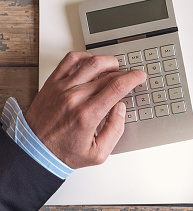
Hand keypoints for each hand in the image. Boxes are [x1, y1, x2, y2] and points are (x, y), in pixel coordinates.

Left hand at [25, 52, 145, 168]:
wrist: (34, 151)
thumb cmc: (63, 152)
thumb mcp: (98, 154)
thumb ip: (115, 130)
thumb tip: (121, 108)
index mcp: (88, 115)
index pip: (117, 87)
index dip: (133, 78)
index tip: (140, 76)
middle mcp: (74, 98)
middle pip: (108, 74)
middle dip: (124, 74)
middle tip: (129, 77)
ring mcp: (62, 88)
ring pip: (92, 62)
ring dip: (108, 61)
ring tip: (114, 67)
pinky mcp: (52, 83)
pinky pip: (70, 60)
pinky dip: (84, 56)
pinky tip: (91, 63)